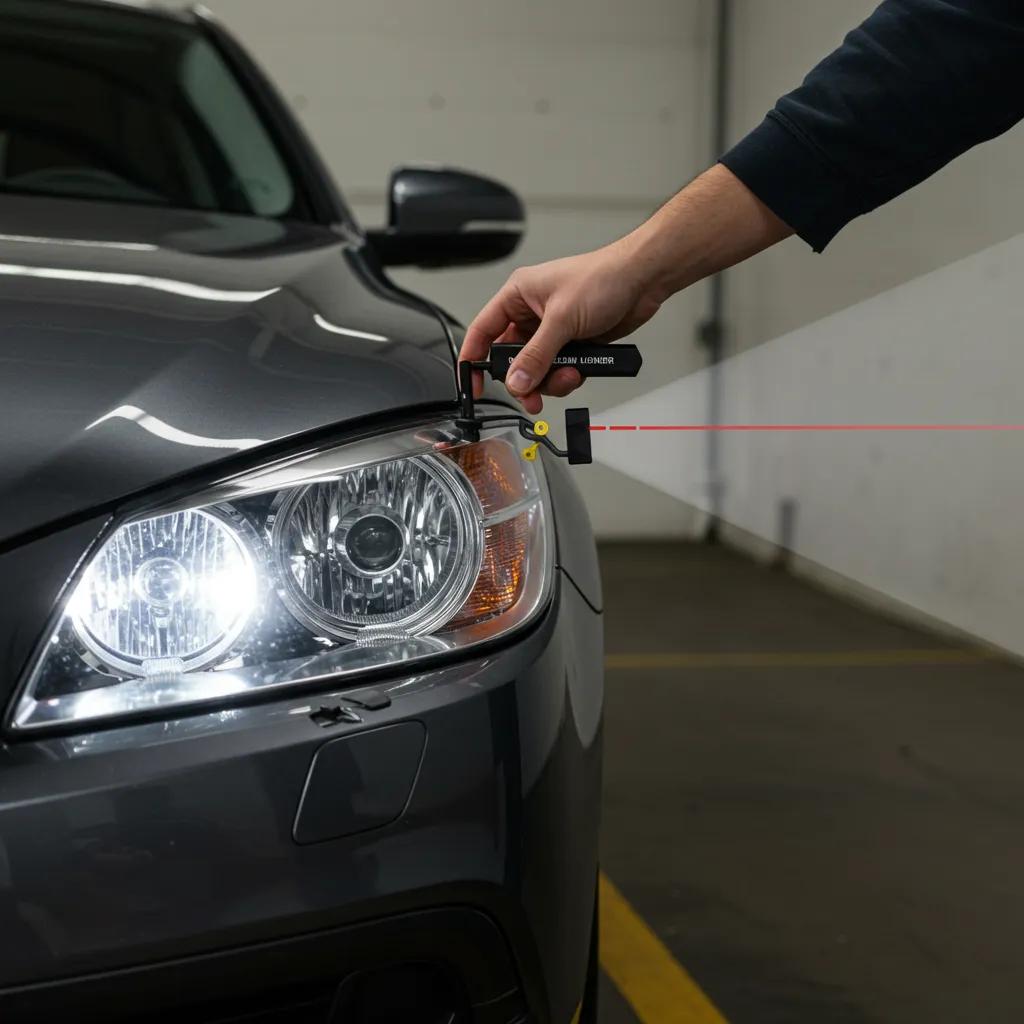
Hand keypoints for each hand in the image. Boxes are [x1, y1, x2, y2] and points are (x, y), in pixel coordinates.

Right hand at [459, 165, 792, 413]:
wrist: (643, 280)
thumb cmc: (603, 278)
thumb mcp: (562, 319)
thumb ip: (536, 355)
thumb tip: (516, 381)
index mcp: (518, 296)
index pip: (483, 331)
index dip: (474, 359)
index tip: (474, 385)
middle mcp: (532, 313)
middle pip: (511, 358)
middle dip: (523, 378)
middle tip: (531, 395)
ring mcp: (553, 330)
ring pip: (536, 369)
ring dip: (550, 380)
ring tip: (569, 375)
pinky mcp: (573, 343)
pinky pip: (559, 370)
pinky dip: (567, 376)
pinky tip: (580, 370)